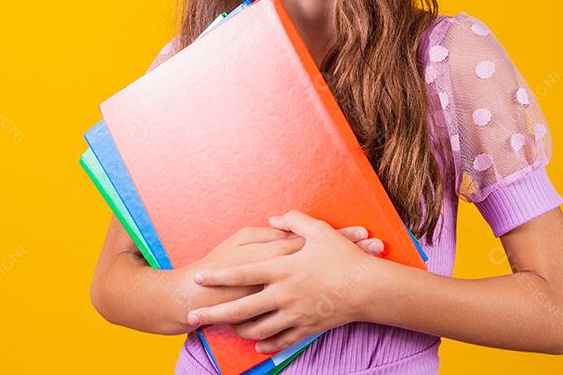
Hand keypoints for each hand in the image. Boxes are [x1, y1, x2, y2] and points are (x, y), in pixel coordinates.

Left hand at [186, 211, 385, 354]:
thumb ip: (294, 222)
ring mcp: (294, 314)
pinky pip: (281, 340)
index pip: (242, 273)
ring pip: (258, 329)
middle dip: (214, 313)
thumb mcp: (320, 231)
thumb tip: (275, 218)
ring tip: (223, 328)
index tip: (199, 279)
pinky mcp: (306, 327)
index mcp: (283, 268)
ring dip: (238, 330)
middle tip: (193, 317)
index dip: (219, 276)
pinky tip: (255, 345)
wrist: (369, 288)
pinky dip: (266, 343)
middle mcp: (284, 294)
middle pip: (241, 308)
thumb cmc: (344, 257)